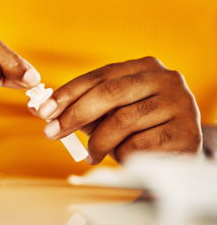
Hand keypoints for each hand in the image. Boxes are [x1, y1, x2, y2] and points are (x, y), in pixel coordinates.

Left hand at [29, 57, 201, 163]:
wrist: (180, 153)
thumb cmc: (139, 128)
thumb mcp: (112, 111)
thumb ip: (81, 107)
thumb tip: (39, 108)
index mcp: (144, 67)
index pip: (98, 76)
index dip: (68, 93)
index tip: (43, 110)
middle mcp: (165, 79)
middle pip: (108, 93)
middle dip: (74, 114)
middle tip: (51, 132)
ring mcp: (179, 104)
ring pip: (122, 121)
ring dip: (99, 141)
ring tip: (92, 154)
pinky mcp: (186, 133)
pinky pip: (138, 145)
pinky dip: (122, 154)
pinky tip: (123, 157)